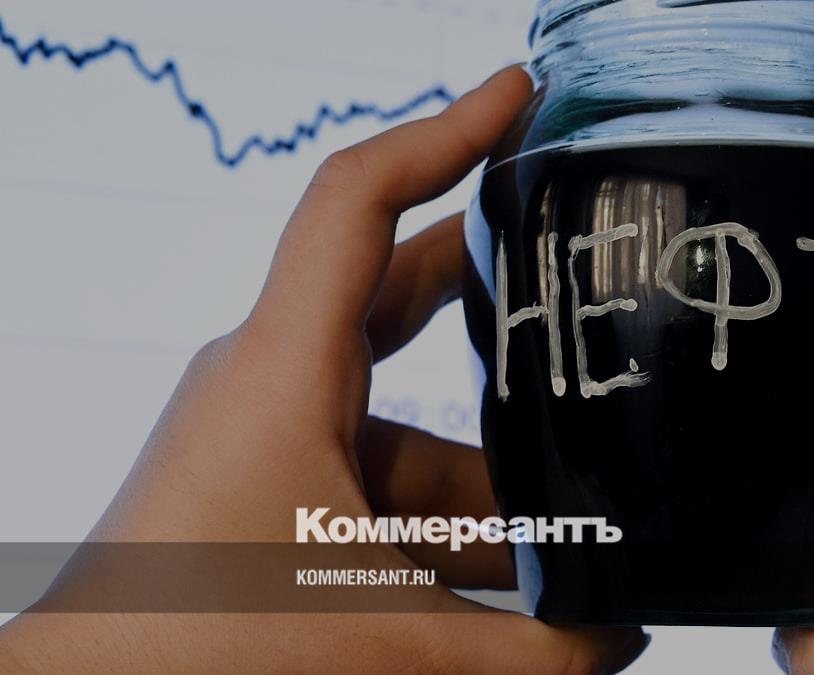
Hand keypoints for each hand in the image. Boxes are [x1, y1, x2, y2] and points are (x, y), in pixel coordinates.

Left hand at [0, 66, 647, 673]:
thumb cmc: (194, 647)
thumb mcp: (390, 641)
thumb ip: (527, 651)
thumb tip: (619, 637)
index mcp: (286, 372)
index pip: (361, 201)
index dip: (448, 131)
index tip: (519, 95)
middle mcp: (274, 383)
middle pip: (402, 288)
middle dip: (497, 277)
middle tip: (575, 247)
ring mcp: (271, 436)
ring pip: (406, 420)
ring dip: (488, 468)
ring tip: (580, 518)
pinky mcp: (273, 487)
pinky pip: (379, 474)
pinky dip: (445, 514)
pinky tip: (514, 575)